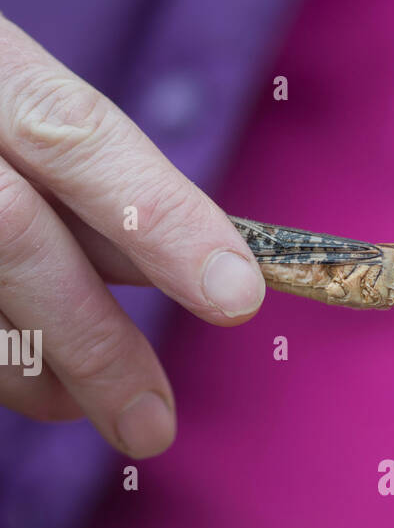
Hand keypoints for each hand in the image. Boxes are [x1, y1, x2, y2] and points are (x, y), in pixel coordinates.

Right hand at [0, 13, 265, 454]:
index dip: (160, 219)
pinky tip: (44, 387)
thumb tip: (212, 271)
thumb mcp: (16, 100)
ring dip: (45, 377)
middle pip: (16, 236)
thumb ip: (86, 173)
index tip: (237, 296)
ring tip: (107, 412)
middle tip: (153, 427)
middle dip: (96, 345)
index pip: (76, 134)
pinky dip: (6, 371)